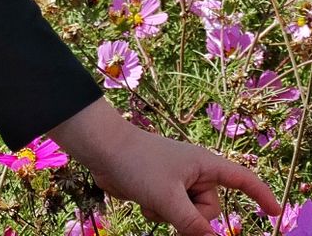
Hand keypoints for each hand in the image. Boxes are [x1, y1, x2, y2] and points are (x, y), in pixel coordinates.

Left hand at [49, 98, 280, 235]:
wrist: (102, 150)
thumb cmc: (137, 164)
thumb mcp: (169, 199)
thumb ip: (194, 225)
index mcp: (204, 164)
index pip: (241, 179)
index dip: (260, 195)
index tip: (274, 212)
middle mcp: (194, 172)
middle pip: (210, 210)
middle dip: (192, 217)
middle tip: (170, 206)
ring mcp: (177, 181)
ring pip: (189, 216)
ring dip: (171, 216)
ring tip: (152, 198)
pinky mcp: (161, 190)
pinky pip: (172, 215)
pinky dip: (159, 213)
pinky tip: (143, 201)